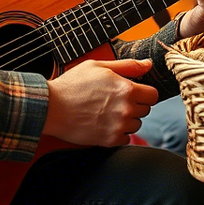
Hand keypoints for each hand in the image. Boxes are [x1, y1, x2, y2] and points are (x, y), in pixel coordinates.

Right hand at [44, 59, 158, 145]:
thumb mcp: (100, 66)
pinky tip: (105, 124)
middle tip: (116, 101)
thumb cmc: (72, 85)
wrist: (51, 107)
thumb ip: (128, 65)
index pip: (153, 95)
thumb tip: (148, 64)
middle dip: (135, 105)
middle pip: (145, 110)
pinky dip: (118, 133)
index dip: (144, 92)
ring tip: (108, 112)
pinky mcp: (109, 140)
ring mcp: (118, 126)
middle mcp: (126, 109)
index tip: (134, 92)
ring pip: (136, 124)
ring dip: (127, 120)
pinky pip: (126, 139)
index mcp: (126, 89)